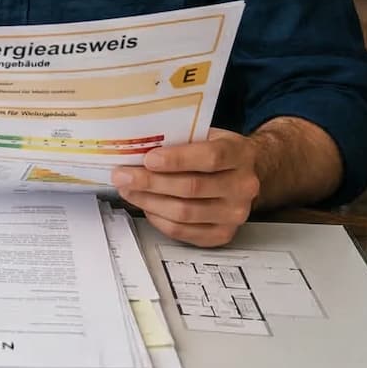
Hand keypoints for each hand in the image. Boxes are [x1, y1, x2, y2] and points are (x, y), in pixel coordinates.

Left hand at [112, 128, 259, 247]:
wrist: (241, 173)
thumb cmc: (215, 150)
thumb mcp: (204, 133)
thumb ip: (179, 138)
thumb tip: (138, 146)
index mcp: (240, 154)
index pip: (210, 158)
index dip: (177, 159)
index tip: (149, 159)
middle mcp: (243, 186)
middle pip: (192, 188)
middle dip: (151, 182)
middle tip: (123, 176)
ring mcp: (235, 213)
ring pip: (184, 212)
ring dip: (149, 201)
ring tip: (128, 190)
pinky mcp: (222, 234)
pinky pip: (183, 231)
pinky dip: (158, 219)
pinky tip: (146, 205)